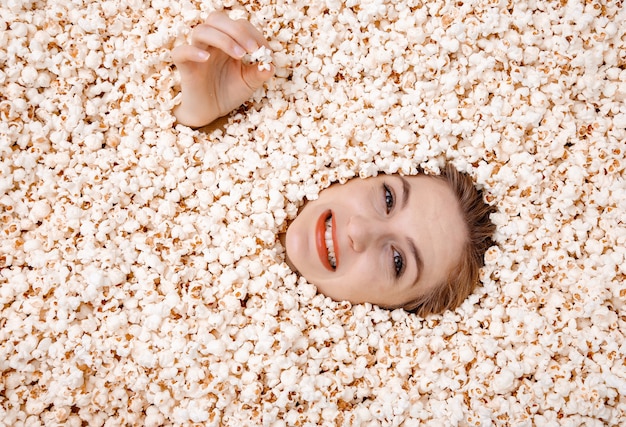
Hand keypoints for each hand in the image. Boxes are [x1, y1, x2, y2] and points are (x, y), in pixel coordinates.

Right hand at [171, 12, 273, 127]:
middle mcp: (210, 43)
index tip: (266, 51)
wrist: (210, 112)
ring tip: (239, 55)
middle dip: (237, 31)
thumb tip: (271, 65)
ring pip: (201, 30)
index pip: (238, 24)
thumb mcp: (249, 83)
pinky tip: (207, 59)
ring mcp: (196, 52)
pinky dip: (193, 51)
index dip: (253, 34)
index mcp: (227, 41)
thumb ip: (259, 72)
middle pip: (217, 19)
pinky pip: (181, 51)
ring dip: (223, 39)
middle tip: (252, 49)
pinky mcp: (184, 66)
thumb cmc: (228, 93)